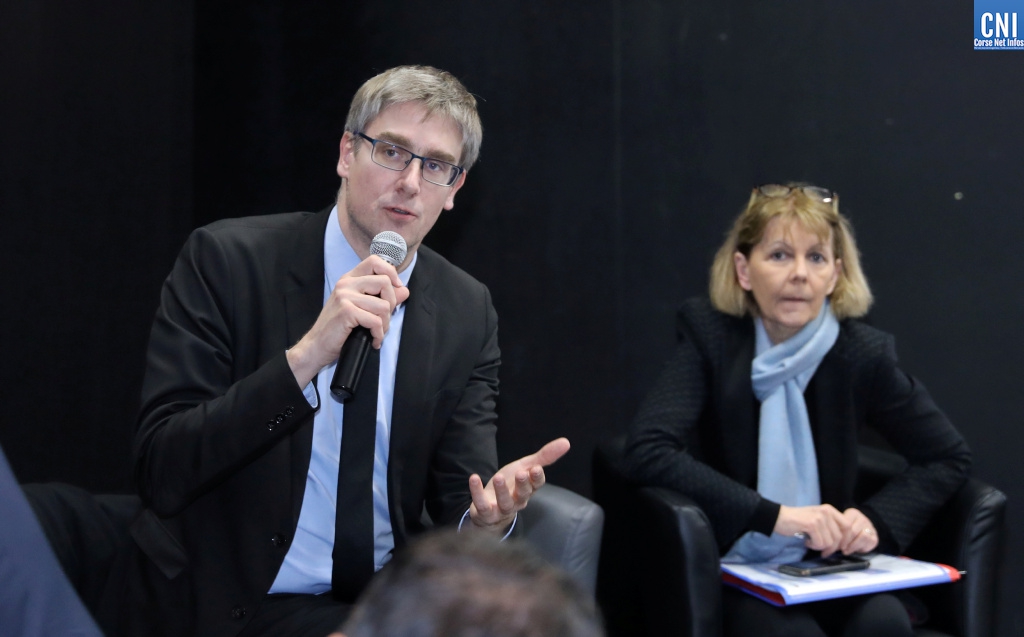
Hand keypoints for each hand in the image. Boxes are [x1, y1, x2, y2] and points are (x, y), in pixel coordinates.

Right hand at [286, 255, 409, 386]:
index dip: (390, 272)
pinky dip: (378, 334)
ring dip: (385, 324)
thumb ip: (383, 297)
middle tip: (384, 319)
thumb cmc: (338, 328)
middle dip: (391, 304)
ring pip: (383, 305)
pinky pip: (375, 321)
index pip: (374, 261)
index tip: (396, 288)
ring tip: (377, 333)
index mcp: (350, 279)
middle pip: (384, 282)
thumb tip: (404, 290)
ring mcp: (345, 296)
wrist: (316, 346)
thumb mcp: (361, 309)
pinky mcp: (346, 311)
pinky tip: (373, 340)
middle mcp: (346, 284)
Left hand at [468, 437, 570, 532]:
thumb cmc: (510, 485)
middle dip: (523, 484)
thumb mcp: (525, 467)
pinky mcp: (485, 512)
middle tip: (522, 473)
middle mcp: (518, 501)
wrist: (490, 509)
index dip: (536, 478)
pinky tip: (474, 478)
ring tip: (499, 477)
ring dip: (502, 491)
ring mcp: (501, 509)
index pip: (536, 485)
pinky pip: (481, 504)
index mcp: (528, 489)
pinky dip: (477, 492)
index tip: (536, 469)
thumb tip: (566, 442)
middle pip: (523, 494)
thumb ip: (544, 457)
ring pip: (505, 502)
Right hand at [774, 504, 847, 556]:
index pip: (847, 527)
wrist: (778, 517)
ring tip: (811, 542)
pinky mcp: (811, 524)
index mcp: (830, 510)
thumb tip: (843, 543)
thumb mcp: (817, 519)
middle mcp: (826, 511)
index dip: (845, 540)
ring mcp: (819, 517)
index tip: (839, 548)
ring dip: (820, 547)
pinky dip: (813, 546)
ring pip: (830, 542)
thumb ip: (830, 526)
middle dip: (832, 548)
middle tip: (823, 552)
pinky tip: (806, 541)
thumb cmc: (798, 521)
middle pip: (839, 537)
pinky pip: (820, 543)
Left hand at [838, 508, 878, 554]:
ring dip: (853, 546)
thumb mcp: (839, 526)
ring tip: (845, 550)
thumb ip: (835, 529)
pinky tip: (852, 550)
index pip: (846, 523)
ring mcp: (870, 528)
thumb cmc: (845, 530)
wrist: (859, 534)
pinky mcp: (875, 537)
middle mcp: (863, 518)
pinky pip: (869, 543)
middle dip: (845, 541)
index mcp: (853, 513)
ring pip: (863, 536)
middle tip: (839, 547)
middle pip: (854, 531)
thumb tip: (830, 539)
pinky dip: (859, 548)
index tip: (834, 541)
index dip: (840, 534)